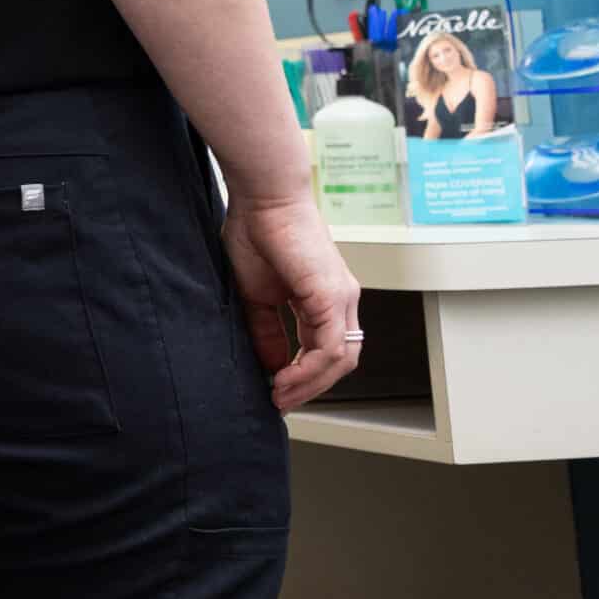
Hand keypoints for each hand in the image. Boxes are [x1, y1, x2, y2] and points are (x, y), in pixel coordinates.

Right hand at [220, 192, 360, 410]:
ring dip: (310, 384)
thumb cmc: (256, 232)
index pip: (325, 349)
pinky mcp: (332, 295)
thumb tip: (271, 364)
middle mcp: (342, 300)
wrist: (264, 198)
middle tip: (280, 400)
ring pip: (340, 359)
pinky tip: (284, 377)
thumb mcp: (255, 292)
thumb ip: (265, 329)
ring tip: (279, 394)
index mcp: (324, 298)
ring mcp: (342, 298)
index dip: (303, 375)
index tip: (276, 390)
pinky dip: (308, 369)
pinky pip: (329, 347)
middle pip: (340, 361)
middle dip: (310, 387)